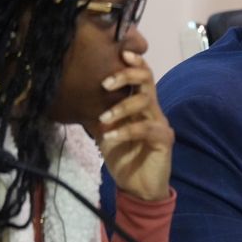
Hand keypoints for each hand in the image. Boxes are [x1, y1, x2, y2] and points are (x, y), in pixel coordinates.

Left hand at [97, 50, 173, 200]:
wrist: (139, 188)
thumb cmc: (123, 158)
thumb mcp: (106, 132)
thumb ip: (100, 114)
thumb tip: (77, 97)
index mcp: (140, 105)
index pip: (141, 76)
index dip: (134, 62)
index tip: (120, 52)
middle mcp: (153, 109)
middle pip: (147, 80)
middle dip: (127, 75)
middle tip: (105, 83)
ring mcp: (160, 123)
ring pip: (146, 101)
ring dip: (121, 107)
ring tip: (103, 118)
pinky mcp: (164, 139)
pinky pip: (146, 128)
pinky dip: (126, 130)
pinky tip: (110, 137)